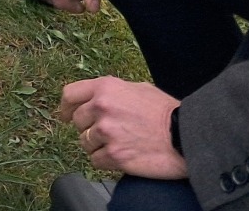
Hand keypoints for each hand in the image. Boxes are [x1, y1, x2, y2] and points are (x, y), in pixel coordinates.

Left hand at [59, 77, 185, 180]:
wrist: (184, 136)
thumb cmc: (165, 112)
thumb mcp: (137, 89)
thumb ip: (111, 93)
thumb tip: (95, 99)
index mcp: (106, 88)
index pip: (70, 94)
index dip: (65, 107)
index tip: (64, 116)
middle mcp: (102, 107)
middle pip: (77, 121)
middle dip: (88, 128)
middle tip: (106, 133)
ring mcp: (106, 132)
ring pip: (84, 142)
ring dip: (97, 146)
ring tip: (118, 144)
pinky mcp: (114, 155)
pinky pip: (95, 160)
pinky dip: (105, 161)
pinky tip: (121, 156)